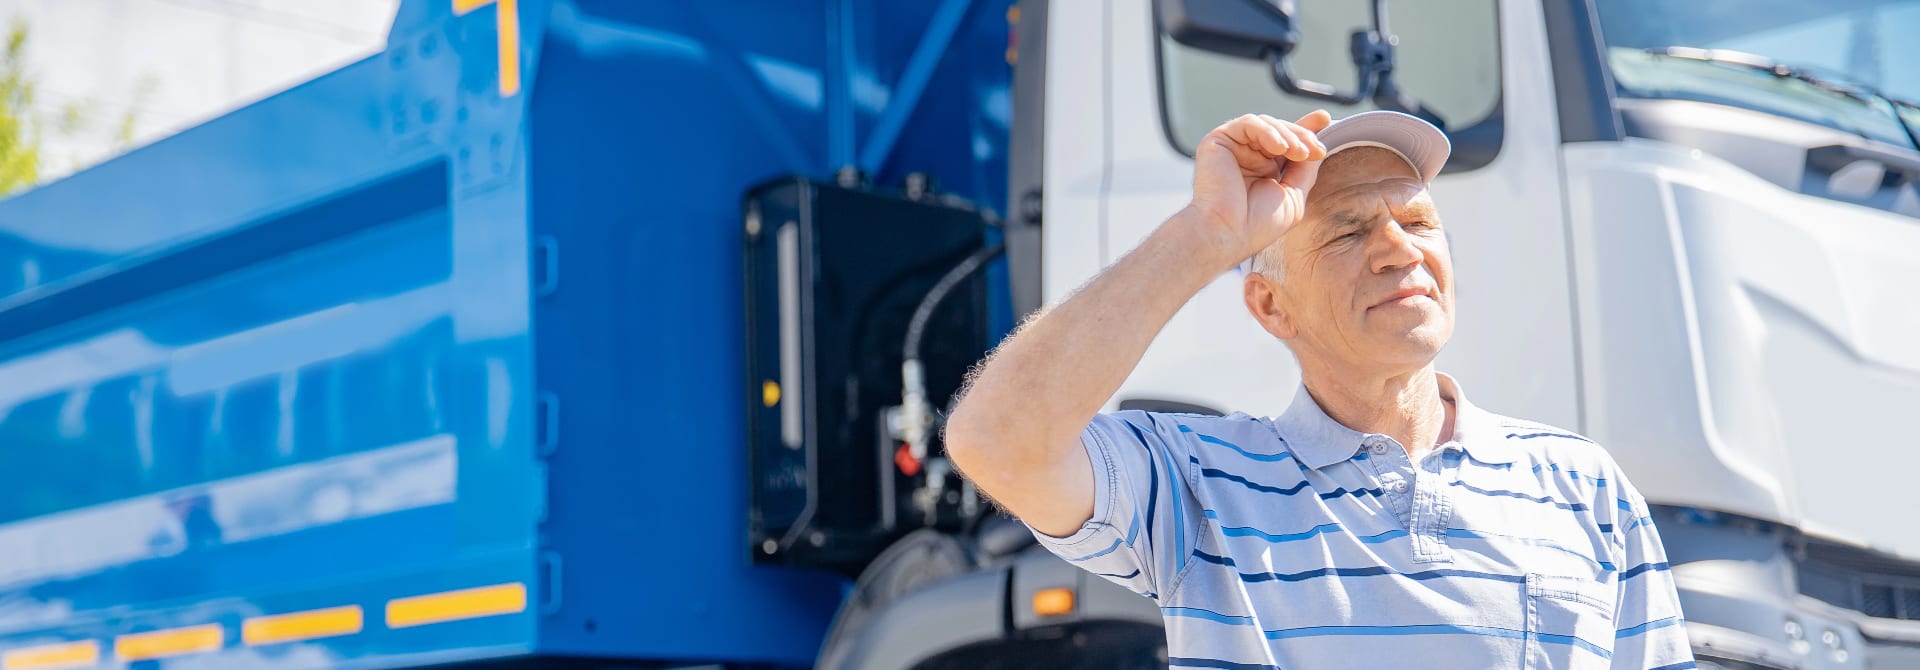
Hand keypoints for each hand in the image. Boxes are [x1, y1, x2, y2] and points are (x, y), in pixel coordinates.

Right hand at [1184, 110, 1331, 269]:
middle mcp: (1247, 157)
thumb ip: (1305, 170)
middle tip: (1316, 148)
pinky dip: (1267, 131)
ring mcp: (1233, 148)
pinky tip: (1279, 146)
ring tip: (1299, 153)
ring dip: (1288, 135)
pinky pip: (1247, 123)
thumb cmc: (1257, 226)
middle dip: (1302, 135)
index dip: (1305, 129)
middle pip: (1280, 130)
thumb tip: (1318, 147)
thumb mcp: (1293, 197)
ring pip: (1266, 124)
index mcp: (1263, 170)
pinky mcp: (1217, 141)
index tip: (1326, 119)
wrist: (1227, 234)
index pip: (1286, 143)